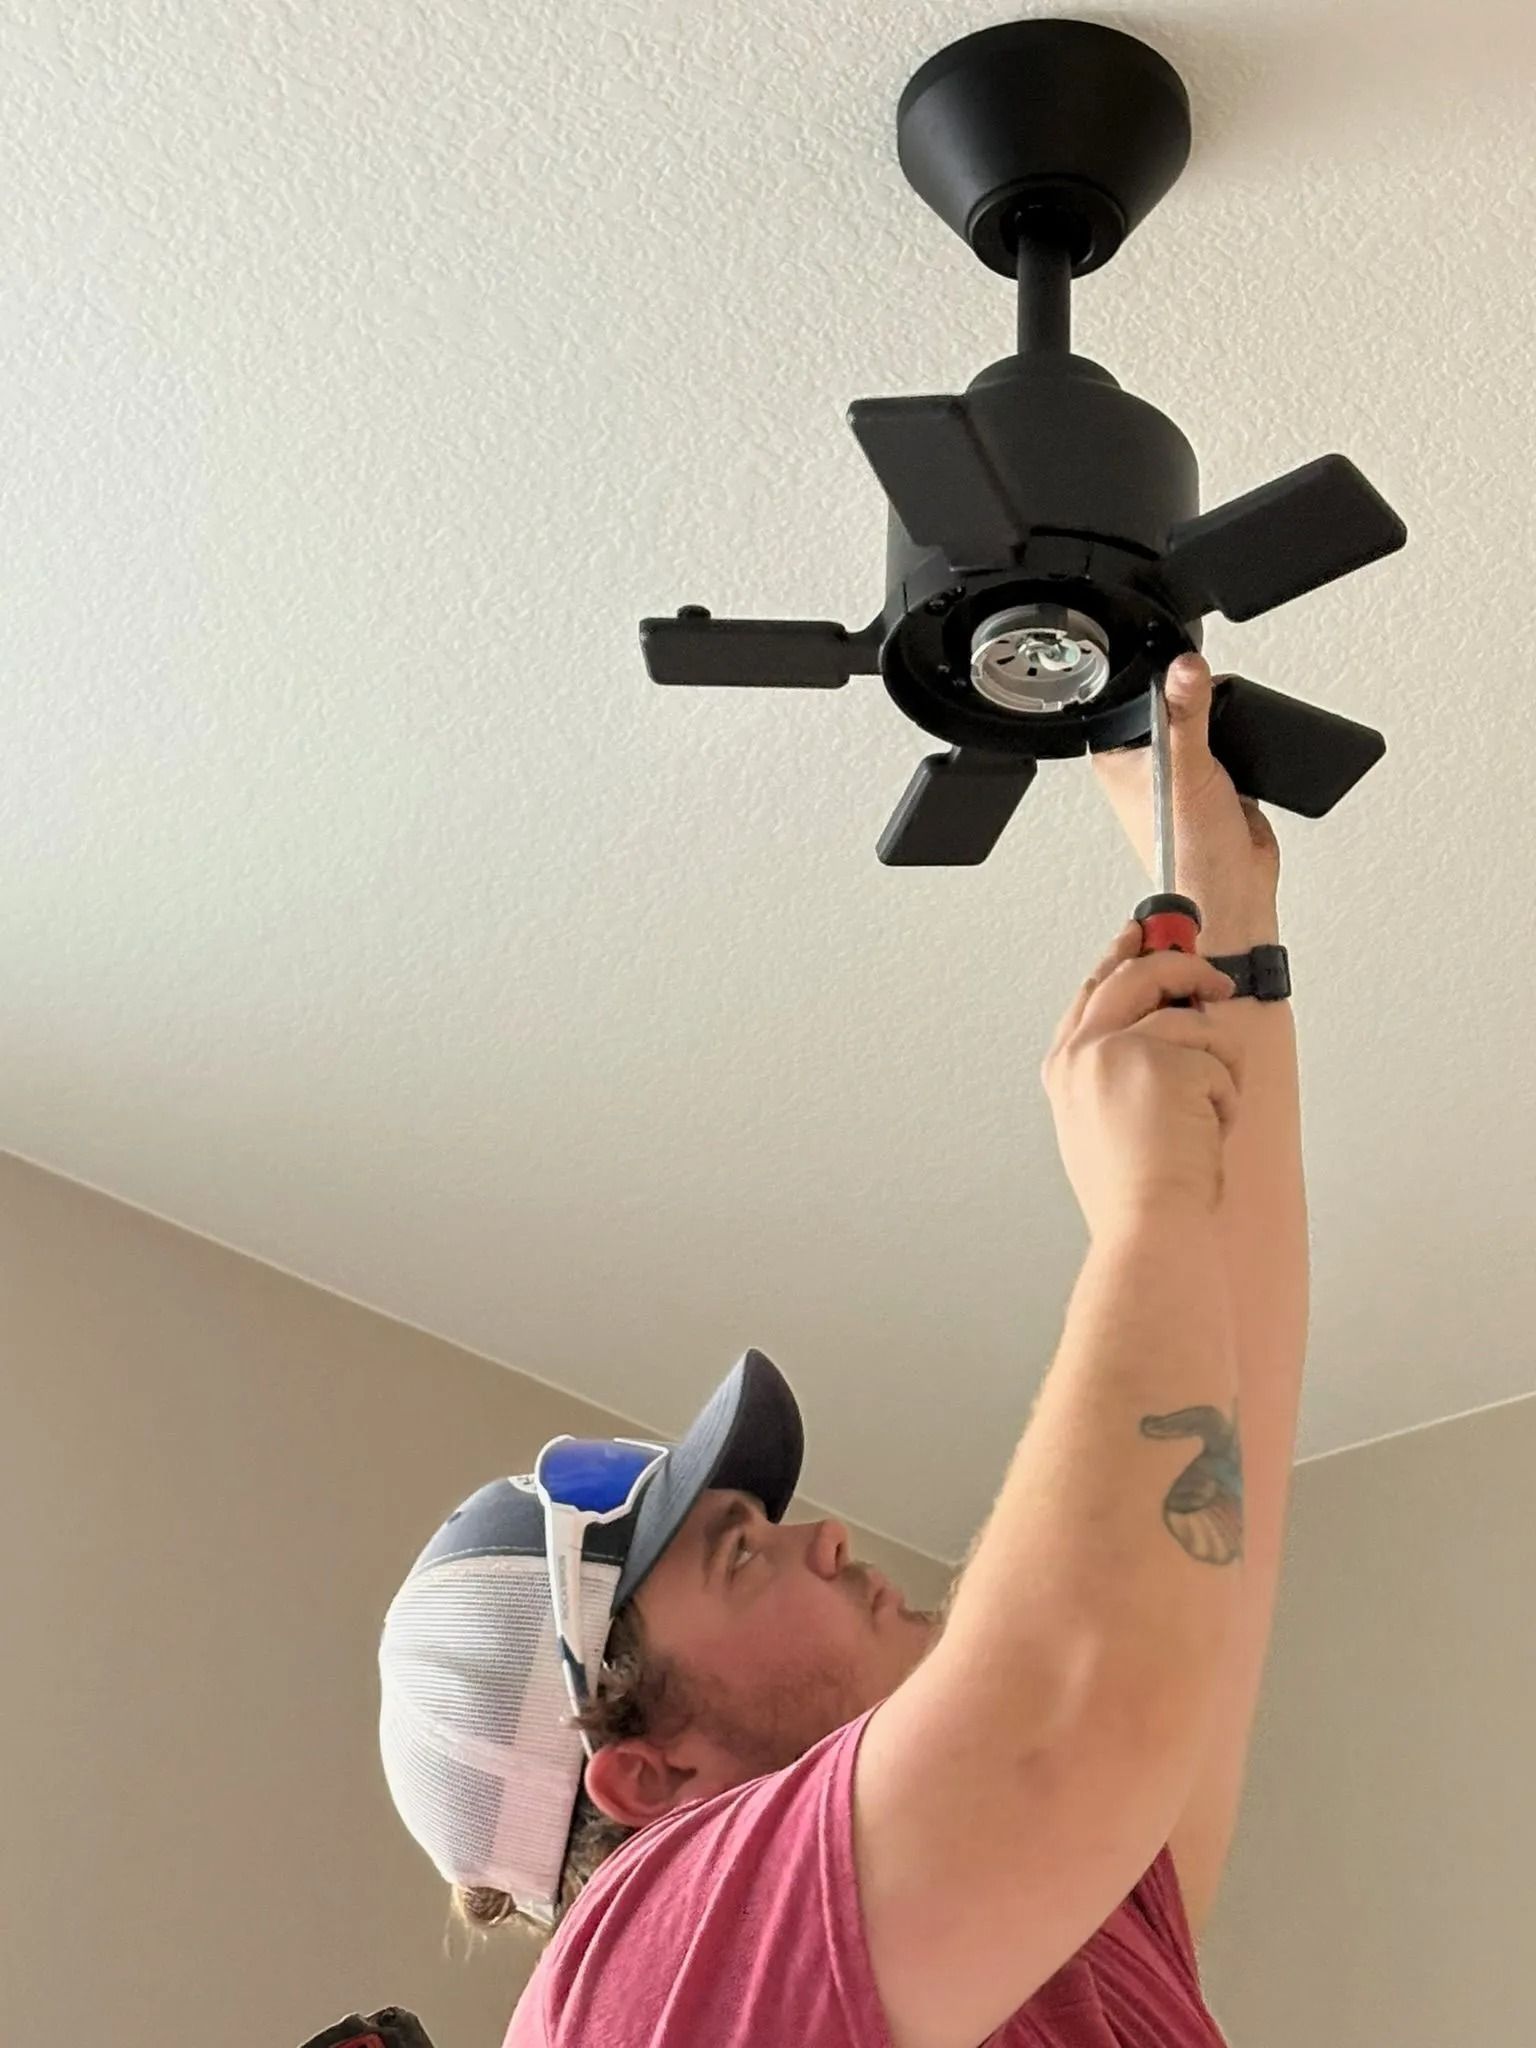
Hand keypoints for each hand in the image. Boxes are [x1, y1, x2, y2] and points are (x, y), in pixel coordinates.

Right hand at [1041, 922, 1244, 1233]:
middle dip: (1184, 968)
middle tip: (1215, 982)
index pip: (1092, 990)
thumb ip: (1116, 1070)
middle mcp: (1083, 1051)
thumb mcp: (1102, 1123)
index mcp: (1065, 1068)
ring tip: (1202, 1120)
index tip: (1142, 933)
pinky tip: (1205, 1132)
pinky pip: (1219, 1057)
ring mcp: (1118, 1050)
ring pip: (1193, 1023)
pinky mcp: (1161, 1058)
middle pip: (1136, 974)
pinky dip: (1226, 1097)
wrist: (1147, 1226)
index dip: (1121, 956)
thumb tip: (1169, 1027)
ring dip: (1216, 1070)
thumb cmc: (1132, 1194)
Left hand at [1091, 653, 1280, 954]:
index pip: (1125, 698)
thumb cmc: (1189, 851)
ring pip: (1198, 723)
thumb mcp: (1186, 767)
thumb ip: (1186, 713)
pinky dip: (1238, 739)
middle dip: (1189, 695)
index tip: (1169, 652)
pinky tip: (1242, 743)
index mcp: (1116, 760)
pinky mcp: (1215, 779)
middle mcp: (1145, 764)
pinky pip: (1226, 743)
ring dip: (1217, 719)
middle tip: (1205, 682)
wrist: (1234, 887)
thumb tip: (1184, 668)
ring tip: (1226, 716)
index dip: (1148, 676)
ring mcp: (1180, 772)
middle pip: (1167, 705)